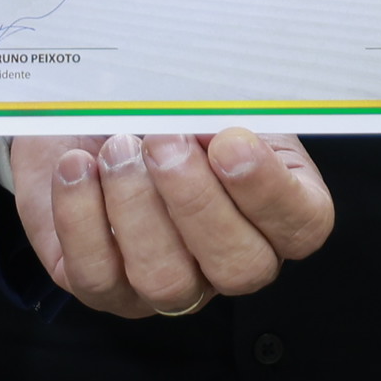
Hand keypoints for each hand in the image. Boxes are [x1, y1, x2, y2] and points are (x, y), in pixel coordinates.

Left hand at [10, 129, 334, 317]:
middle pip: (239, 267)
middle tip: (162, 141)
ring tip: (116, 149)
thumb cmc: (157, 103)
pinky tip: (78, 166)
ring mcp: (167, 282)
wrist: (85, 111)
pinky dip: (82, 214)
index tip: (229, 142)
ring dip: (136, 206)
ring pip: (166, 280)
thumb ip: (227, 106)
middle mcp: (228, 257)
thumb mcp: (204, 92)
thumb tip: (221, 115)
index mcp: (273, 206)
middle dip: (196, 200)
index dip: (269, 191)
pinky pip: (97, 275)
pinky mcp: (105, 288)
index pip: (302, 224)